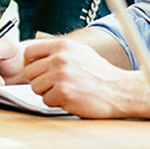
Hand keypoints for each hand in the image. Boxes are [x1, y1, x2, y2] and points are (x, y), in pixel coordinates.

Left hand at [21, 38, 138, 116]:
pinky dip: (56, 102)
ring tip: (65, 90)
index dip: (29, 64)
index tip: (36, 71)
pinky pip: (46, 100)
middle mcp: (60, 59)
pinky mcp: (64, 93)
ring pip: (35, 87)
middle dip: (39, 81)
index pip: (29, 52)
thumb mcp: (80, 52)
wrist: (120, 90)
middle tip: (54, 85)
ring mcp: (61, 76)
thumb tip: (37, 55)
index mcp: (62, 46)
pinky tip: (71, 98)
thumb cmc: (100, 74)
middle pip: (29, 72)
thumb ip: (58, 52)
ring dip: (47, 92)